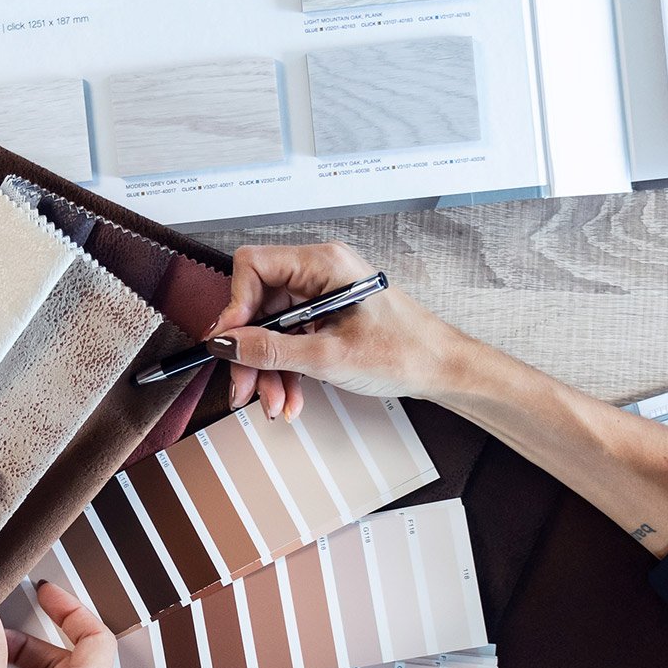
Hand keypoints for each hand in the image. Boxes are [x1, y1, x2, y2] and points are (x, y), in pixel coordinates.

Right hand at [210, 242, 486, 413]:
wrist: (442, 369)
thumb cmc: (405, 352)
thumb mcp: (328, 357)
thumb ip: (271, 349)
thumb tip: (225, 344)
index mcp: (323, 264)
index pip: (253, 266)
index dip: (234, 307)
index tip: (227, 345)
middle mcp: (319, 273)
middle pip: (259, 305)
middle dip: (251, 352)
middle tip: (244, 388)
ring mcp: (323, 295)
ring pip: (272, 328)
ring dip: (268, 369)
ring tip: (275, 403)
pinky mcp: (327, 317)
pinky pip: (291, 339)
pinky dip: (287, 370)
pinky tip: (290, 397)